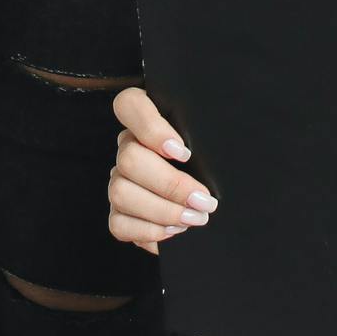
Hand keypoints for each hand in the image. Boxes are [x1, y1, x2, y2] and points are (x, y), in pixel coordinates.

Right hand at [108, 86, 218, 255]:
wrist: (212, 202)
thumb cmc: (216, 164)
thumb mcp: (214, 143)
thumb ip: (207, 135)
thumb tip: (218, 141)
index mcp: (149, 119)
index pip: (129, 104)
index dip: (151, 128)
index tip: (184, 152)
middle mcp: (128, 146)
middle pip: (129, 158)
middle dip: (171, 185)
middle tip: (204, 201)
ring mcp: (119, 180)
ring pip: (120, 192)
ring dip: (163, 211)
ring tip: (194, 218)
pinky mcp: (118, 213)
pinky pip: (118, 224)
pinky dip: (149, 231)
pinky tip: (175, 231)